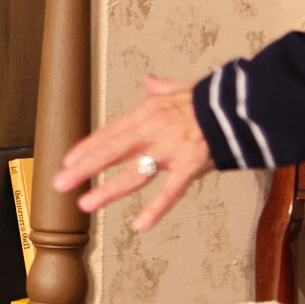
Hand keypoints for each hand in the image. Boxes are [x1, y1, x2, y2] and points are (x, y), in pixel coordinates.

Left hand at [52, 75, 214, 232]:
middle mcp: (154, 130)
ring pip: (134, 172)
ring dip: (108, 189)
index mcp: (149, 112)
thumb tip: (149, 79)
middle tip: (60, 183)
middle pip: (112, 151)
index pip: (111, 133)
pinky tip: (139, 225)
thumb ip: (162, 87)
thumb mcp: (183, 87)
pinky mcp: (191, 164)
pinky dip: (156, 208)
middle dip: (83, 168)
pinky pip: (171, 190)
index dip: (87, 147)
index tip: (67, 161)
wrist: (244, 102)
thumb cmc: (214, 97)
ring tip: (86, 204)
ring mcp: (171, 148)